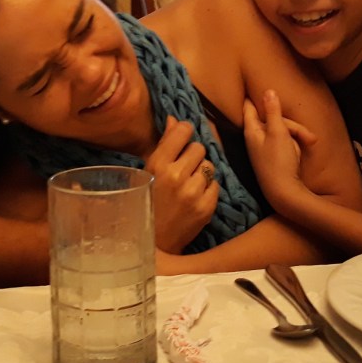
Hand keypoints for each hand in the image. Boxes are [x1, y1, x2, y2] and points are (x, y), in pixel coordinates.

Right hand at [144, 116, 218, 252]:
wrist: (152, 243)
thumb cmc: (145, 202)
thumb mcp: (147, 171)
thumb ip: (164, 144)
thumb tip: (174, 119)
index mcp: (158, 164)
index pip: (183, 131)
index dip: (185, 132)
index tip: (183, 138)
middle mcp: (177, 176)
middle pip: (199, 147)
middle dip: (193, 155)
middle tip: (183, 167)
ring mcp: (193, 193)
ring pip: (209, 166)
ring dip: (201, 172)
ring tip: (188, 183)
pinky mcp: (206, 208)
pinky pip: (216, 184)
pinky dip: (207, 188)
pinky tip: (194, 196)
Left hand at [243, 90, 318, 202]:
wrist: (284, 192)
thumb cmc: (279, 161)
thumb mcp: (278, 132)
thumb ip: (273, 111)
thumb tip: (267, 90)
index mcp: (252, 130)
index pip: (249, 107)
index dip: (252, 96)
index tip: (250, 85)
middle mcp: (256, 137)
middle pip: (274, 119)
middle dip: (292, 123)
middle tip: (307, 134)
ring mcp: (265, 147)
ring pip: (282, 130)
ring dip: (297, 133)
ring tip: (311, 141)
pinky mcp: (274, 156)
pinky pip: (285, 141)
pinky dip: (295, 143)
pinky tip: (305, 148)